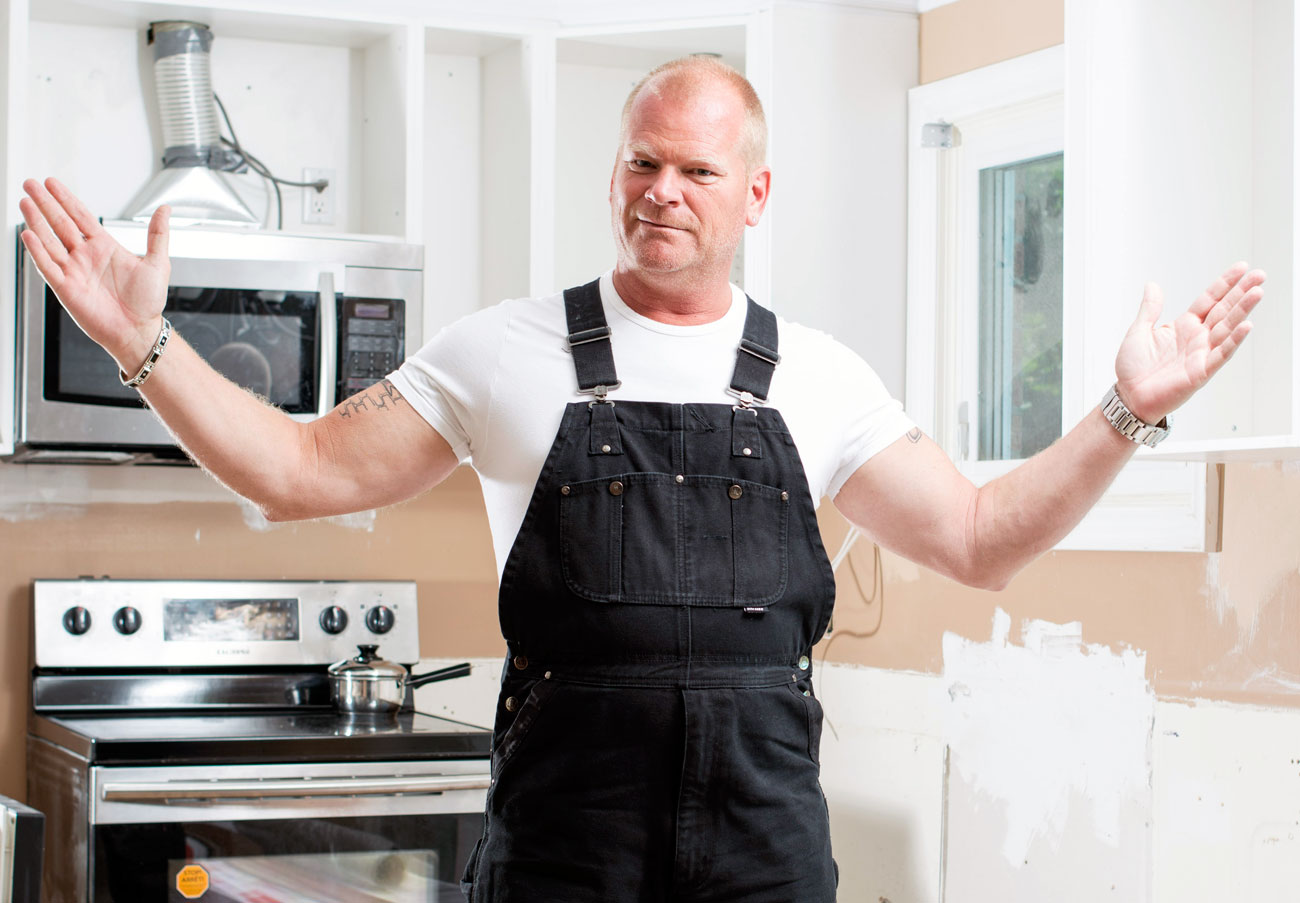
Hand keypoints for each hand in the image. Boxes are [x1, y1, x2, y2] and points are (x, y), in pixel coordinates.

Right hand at [19, 177, 170, 371]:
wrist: (140, 331)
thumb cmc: (148, 302)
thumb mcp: (157, 263)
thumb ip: (158, 234)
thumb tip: (165, 208)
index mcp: (104, 247)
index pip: (80, 216)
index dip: (65, 199)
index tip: (51, 182)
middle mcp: (85, 256)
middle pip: (60, 223)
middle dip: (45, 203)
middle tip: (30, 183)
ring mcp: (73, 271)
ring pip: (50, 241)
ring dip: (36, 222)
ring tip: (25, 202)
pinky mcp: (66, 288)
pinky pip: (47, 267)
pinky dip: (37, 251)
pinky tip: (28, 234)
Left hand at [1113, 261, 1264, 422]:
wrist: (1129, 396)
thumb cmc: (1133, 369)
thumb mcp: (1139, 331)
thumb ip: (1150, 309)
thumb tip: (1153, 285)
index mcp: (1184, 326)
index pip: (1209, 300)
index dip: (1224, 284)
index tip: (1241, 268)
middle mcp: (1197, 337)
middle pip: (1224, 310)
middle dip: (1241, 292)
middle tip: (1260, 274)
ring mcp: (1202, 353)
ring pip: (1227, 328)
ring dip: (1243, 310)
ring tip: (1257, 292)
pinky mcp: (1201, 371)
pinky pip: (1221, 353)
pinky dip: (1234, 340)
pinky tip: (1246, 325)